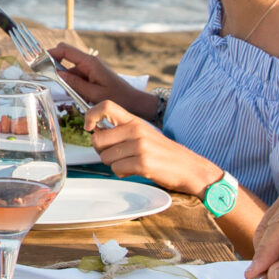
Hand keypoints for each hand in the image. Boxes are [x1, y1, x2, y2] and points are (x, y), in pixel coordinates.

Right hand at [48, 42, 146, 112]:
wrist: (134, 102)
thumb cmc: (118, 98)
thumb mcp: (94, 93)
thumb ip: (75, 84)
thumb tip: (58, 74)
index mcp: (89, 62)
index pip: (64, 50)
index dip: (49, 53)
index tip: (38, 62)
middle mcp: (89, 62)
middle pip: (64, 56)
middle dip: (55, 66)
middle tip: (51, 80)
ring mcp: (90, 68)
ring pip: (69, 69)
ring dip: (66, 80)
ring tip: (75, 95)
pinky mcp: (91, 75)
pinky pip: (76, 76)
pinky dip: (73, 85)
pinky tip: (80, 96)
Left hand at [81, 101, 221, 196]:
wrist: (189, 167)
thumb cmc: (164, 152)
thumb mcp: (144, 133)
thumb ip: (122, 130)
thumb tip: (95, 134)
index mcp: (135, 120)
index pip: (105, 106)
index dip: (90, 115)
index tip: (89, 127)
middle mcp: (136, 130)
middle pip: (98, 139)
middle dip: (101, 151)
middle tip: (116, 155)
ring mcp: (140, 146)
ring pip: (105, 157)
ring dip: (114, 164)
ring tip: (130, 162)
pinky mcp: (143, 163)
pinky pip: (116, 169)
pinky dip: (122, 172)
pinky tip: (135, 170)